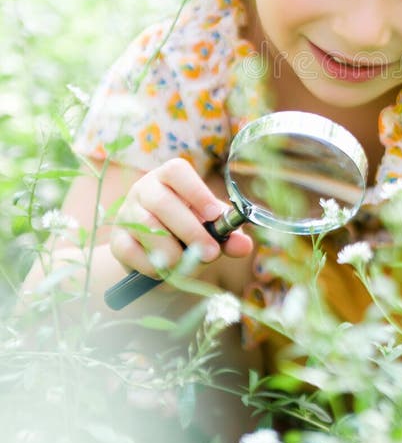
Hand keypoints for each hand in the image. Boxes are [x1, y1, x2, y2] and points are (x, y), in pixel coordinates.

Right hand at [110, 158, 253, 277]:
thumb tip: (244, 245)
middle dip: (190, 231)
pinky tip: (166, 270)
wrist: (159, 255)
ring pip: (146, 226)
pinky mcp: (117, 239)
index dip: (197, 192)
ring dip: (171, 249)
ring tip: (189, 264)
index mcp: (169, 177)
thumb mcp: (211, 229)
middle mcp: (144, 188)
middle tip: (211, 253)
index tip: (216, 215)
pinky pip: (130, 250)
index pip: (177, 171)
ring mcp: (127, 213)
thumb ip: (228, 235)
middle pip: (162, 202)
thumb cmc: (189, 231)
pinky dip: (151, 264)